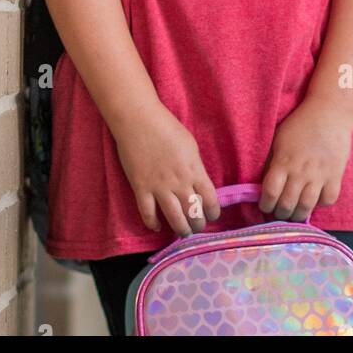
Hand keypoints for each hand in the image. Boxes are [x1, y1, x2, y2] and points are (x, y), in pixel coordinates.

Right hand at [111, 102, 219, 237]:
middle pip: (193, 212)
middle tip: (197, 226)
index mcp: (195, 170)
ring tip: (183, 232)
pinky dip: (152, 223)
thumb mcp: (191, 145)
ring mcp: (159, 187)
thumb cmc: (167, 127)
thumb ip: (195, 166)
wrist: (139, 121)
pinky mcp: (140, 188)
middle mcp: (179, 182)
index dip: (213, 212)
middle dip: (198, 223)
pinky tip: (157, 227)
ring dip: (181, 229)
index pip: (210, 199)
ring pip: (174, 218)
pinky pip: (147, 213)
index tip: (212, 215)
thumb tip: (197, 182)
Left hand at [260, 97, 352, 222]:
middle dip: (280, 214)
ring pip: (306, 207)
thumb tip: (262, 184)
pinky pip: (328, 199)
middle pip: (287, 205)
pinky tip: (316, 198)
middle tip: (280, 212)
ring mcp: (319, 175)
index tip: (265, 206)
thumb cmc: (300, 123)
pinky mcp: (336, 175)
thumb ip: (271, 162)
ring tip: (295, 213)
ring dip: (298, 215)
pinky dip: (321, 203)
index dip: (265, 205)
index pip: (270, 193)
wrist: (330, 112)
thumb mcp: (278, 140)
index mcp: (283, 161)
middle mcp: (300, 171)